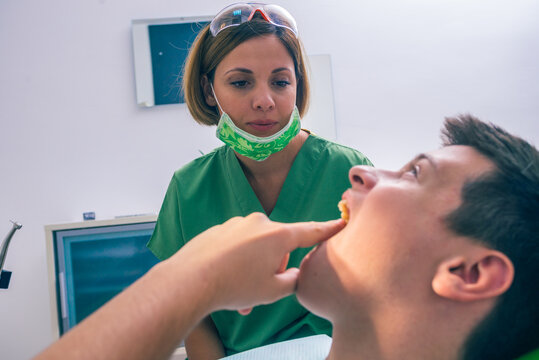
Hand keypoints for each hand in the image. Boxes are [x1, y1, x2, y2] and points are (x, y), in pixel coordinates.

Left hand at [166, 213, 344, 313]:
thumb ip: (292, 280)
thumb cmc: (234, 286)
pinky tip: (225, 279)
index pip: (310, 231)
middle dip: (273, 268)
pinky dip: (237, 262)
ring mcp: (237, 224)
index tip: (341, 221)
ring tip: (239, 294)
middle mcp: (259, 223)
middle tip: (260, 292)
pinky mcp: (219, 230)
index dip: (327, 229)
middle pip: (278, 246)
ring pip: (255, 248)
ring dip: (253, 269)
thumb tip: (293, 274)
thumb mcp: (273, 291)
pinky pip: (237, 246)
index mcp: (278, 235)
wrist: (190, 280)